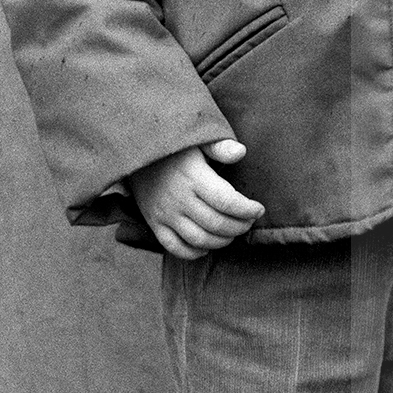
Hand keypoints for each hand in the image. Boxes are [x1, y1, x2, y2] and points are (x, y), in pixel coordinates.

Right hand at [128, 138, 264, 259]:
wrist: (134, 154)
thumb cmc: (174, 148)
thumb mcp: (197, 139)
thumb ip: (219, 146)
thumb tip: (241, 152)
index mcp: (193, 177)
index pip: (227, 202)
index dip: (247, 210)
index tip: (258, 209)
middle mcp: (179, 199)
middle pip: (217, 224)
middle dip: (240, 227)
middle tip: (249, 222)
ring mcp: (165, 214)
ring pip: (199, 239)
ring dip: (222, 241)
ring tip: (233, 233)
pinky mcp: (154, 223)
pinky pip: (174, 247)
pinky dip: (194, 252)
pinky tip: (208, 246)